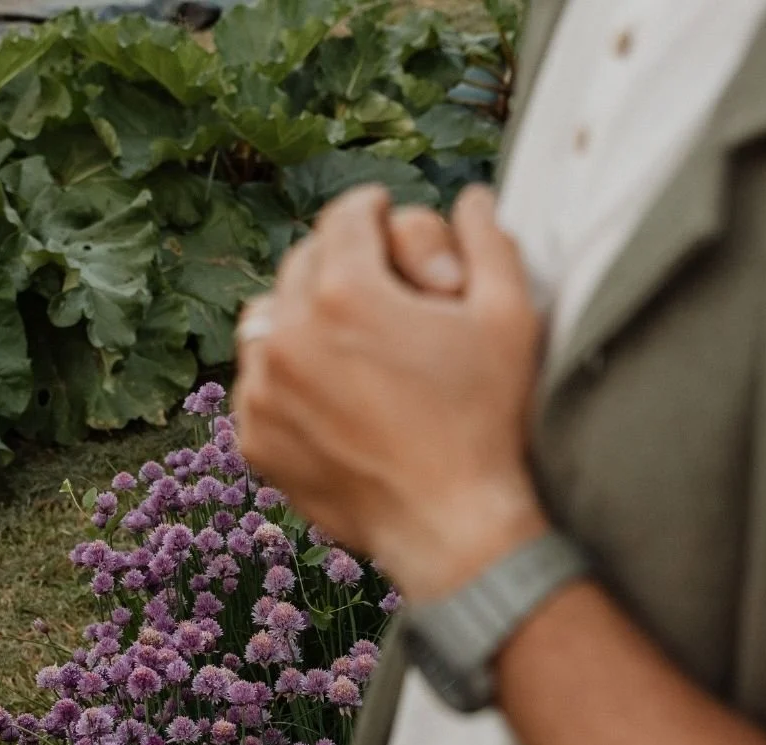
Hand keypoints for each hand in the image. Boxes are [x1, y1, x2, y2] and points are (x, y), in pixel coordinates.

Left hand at [233, 184, 548, 601]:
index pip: (345, 216)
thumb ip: (488, 242)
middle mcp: (289, 333)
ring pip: (267, 320)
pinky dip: (285, 377)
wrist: (452, 527)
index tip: (383, 216)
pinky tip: (328, 392)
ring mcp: (264, 390)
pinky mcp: (255, 438)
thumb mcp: (510, 317)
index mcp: (345, 291)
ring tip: (343, 334)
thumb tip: (471, 198)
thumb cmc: (488, 421)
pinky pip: (257, 383)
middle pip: (302, 263)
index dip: (373, 210)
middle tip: (374, 278)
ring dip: (301, 315)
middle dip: (339, 261)